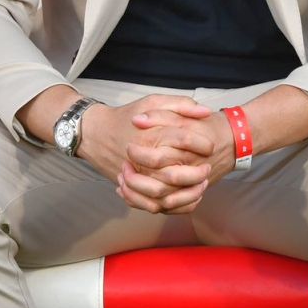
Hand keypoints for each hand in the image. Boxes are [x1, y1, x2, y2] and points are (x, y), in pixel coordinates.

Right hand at [78, 94, 214, 213]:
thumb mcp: (153, 101)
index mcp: (150, 134)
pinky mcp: (131, 188)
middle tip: (208, 168)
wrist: (96, 133)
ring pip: (165, 195)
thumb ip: (180, 104)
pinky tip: (186, 197)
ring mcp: (135, 176)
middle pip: (175, 173)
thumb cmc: (127, 116)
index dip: (202, 143)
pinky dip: (171, 206)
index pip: (184, 139)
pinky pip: (153, 205)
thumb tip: (206, 112)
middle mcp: (142, 158)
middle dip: (197, 173)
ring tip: (201, 184)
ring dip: (187, 193)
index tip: (211, 146)